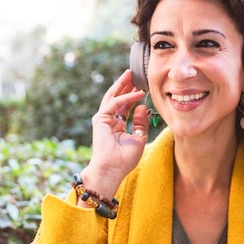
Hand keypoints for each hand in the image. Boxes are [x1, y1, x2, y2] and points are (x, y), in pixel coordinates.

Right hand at [80, 69, 148, 198]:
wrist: (112, 170)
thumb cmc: (124, 159)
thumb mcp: (139, 138)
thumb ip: (140, 123)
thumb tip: (142, 107)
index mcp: (117, 124)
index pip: (125, 105)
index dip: (133, 94)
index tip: (143, 85)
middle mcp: (109, 119)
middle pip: (117, 97)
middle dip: (126, 85)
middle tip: (135, 73)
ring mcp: (103, 119)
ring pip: (113, 97)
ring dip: (122, 85)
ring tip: (132, 74)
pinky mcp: (100, 119)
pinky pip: (115, 104)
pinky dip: (126, 98)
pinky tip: (138, 93)